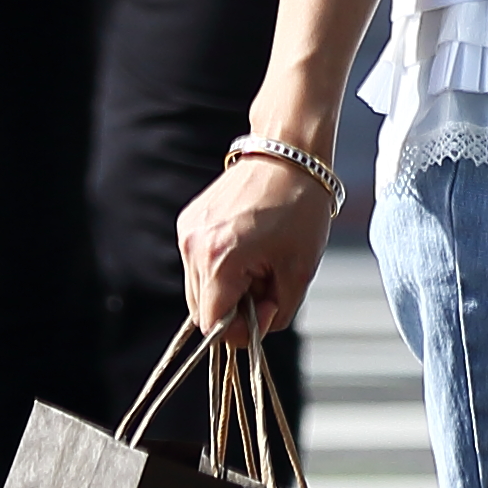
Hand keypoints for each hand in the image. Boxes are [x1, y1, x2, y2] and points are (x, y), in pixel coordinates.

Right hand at [177, 142, 336, 336]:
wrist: (288, 155)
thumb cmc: (299, 208)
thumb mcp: (300, 273)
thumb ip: (277, 314)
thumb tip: (255, 326)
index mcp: (219, 260)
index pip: (213, 326)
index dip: (241, 331)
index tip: (268, 308)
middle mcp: (193, 247)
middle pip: (202, 310)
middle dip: (234, 310)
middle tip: (267, 285)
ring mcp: (187, 232)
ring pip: (199, 289)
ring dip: (226, 289)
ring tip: (257, 263)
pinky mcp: (188, 222)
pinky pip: (198, 264)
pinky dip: (220, 268)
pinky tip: (246, 248)